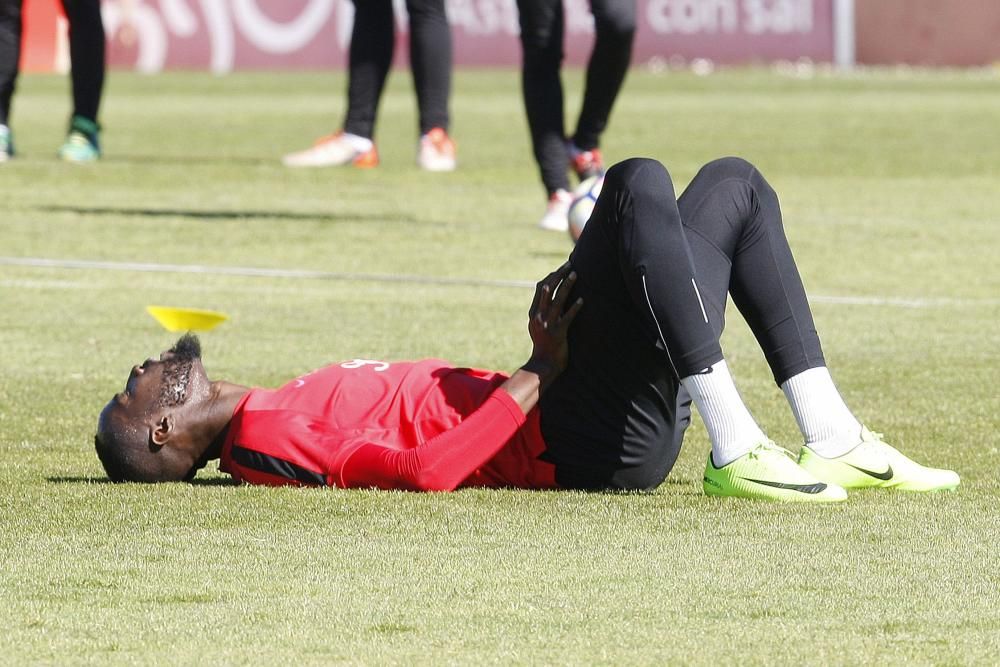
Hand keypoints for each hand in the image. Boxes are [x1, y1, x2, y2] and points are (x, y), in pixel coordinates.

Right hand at [524, 262, 583, 380]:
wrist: (543, 364)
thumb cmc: (543, 345)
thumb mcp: (537, 326)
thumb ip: (541, 312)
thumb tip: (549, 298)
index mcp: (533, 312)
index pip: (540, 288)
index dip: (551, 276)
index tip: (562, 268)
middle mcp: (538, 316)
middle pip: (547, 289)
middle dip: (558, 275)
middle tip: (570, 264)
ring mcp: (547, 324)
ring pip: (557, 300)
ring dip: (566, 285)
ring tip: (575, 274)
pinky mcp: (558, 333)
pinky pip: (567, 317)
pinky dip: (574, 307)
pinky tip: (582, 300)